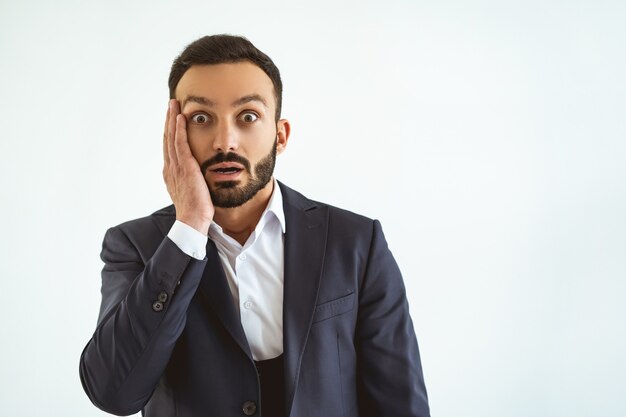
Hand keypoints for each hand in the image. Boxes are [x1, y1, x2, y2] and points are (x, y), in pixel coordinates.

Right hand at [163, 99, 213, 234]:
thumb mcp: (192, 192)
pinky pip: (180, 144)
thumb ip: (192, 181)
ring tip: (174, 104)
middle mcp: (170, 167)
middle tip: (171, 104)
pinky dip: (179, 130)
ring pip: (172, 137)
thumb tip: (198, 177)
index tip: (172, 119)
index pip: (170, 147)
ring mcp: (176, 167)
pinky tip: (181, 118)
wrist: (192, 220)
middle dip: (169, 120)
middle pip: (168, 138)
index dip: (170, 132)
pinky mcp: (185, 167)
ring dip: (172, 119)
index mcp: (171, 173)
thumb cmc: (196, 210)